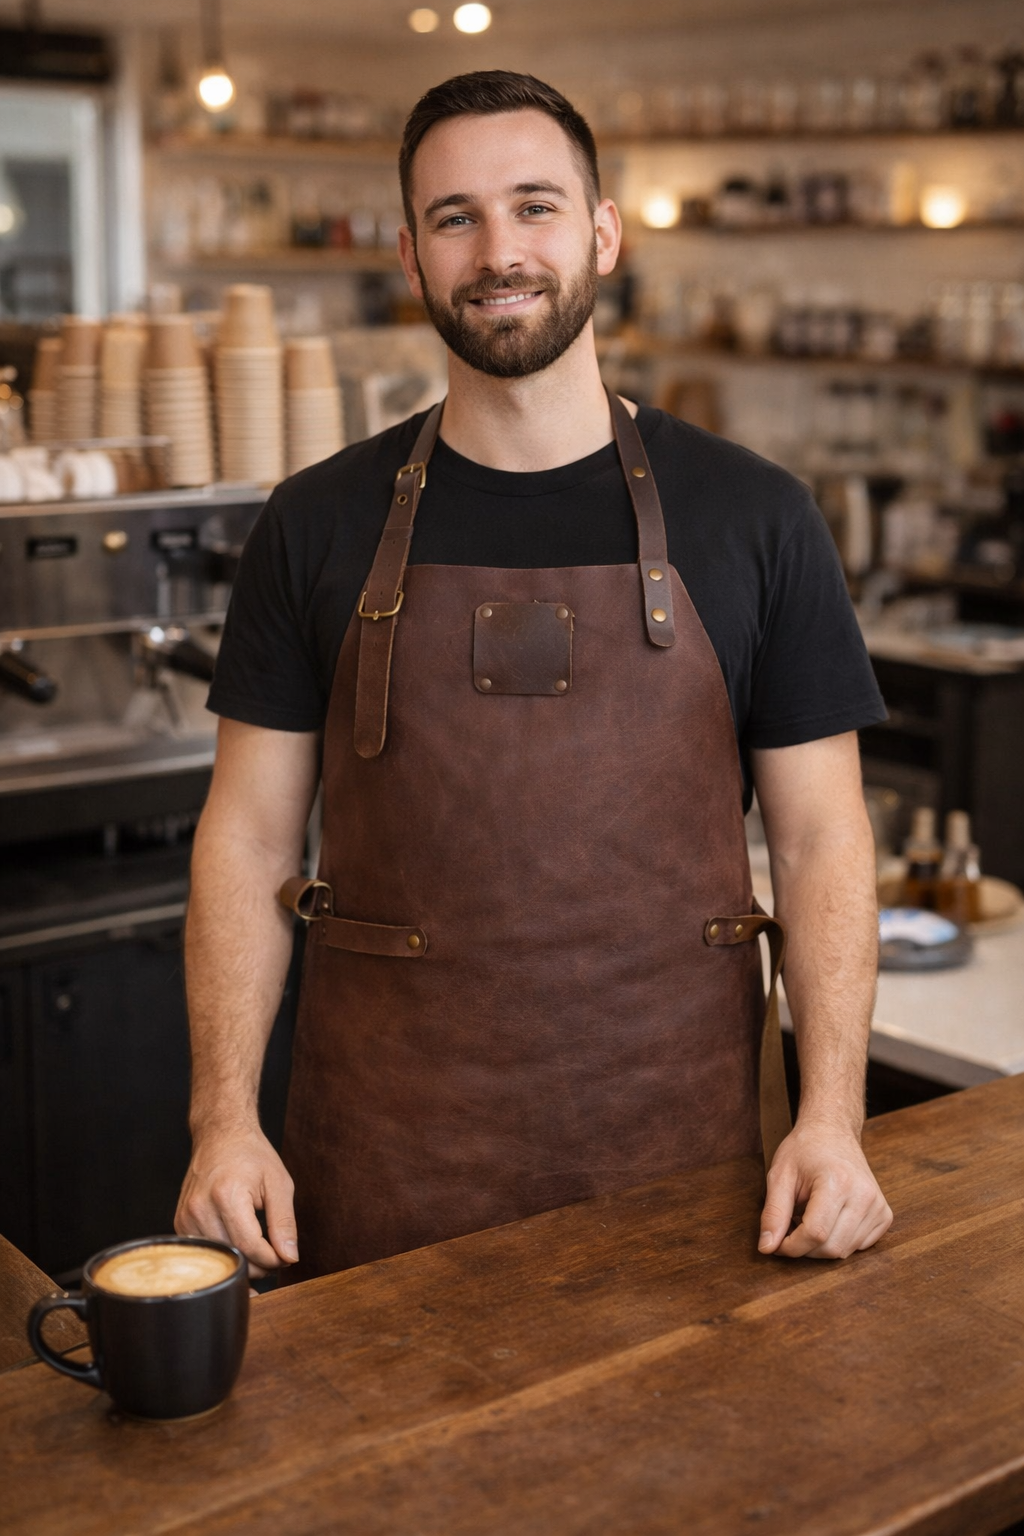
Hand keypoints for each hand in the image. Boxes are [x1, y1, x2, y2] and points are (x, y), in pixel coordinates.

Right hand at [175, 1125, 297, 1278]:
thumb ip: (284, 1222)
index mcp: (226, 1195)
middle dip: (258, 1264)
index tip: (285, 1257)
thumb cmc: (251, 1155)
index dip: (271, 1260)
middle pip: (231, 1257)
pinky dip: (224, 1254)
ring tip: (257, 1247)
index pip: (249, 1247)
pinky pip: (204, 1252)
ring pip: (217, 1259)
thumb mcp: (278, 1183)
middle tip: (274, 1254)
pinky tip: (237, 1241)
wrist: (221, 1134)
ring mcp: (186, 1216)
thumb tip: (289, 1256)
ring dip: (241, 1261)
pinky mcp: (180, 1221)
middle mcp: (200, 1208)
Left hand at [758, 1119, 892, 1259]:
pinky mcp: (884, 1214)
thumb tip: (767, 1248)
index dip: (791, 1246)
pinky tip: (828, 1221)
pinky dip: (839, 1242)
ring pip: (845, 1251)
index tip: (776, 1243)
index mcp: (837, 1182)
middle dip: (804, 1248)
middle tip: (790, 1227)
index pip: (815, 1234)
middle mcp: (864, 1195)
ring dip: (821, 1247)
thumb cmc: (804, 1150)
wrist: (832, 1131)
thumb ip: (773, 1213)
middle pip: (831, 1248)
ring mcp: (878, 1206)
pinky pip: (860, 1246)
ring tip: (808, 1219)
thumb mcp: (780, 1175)